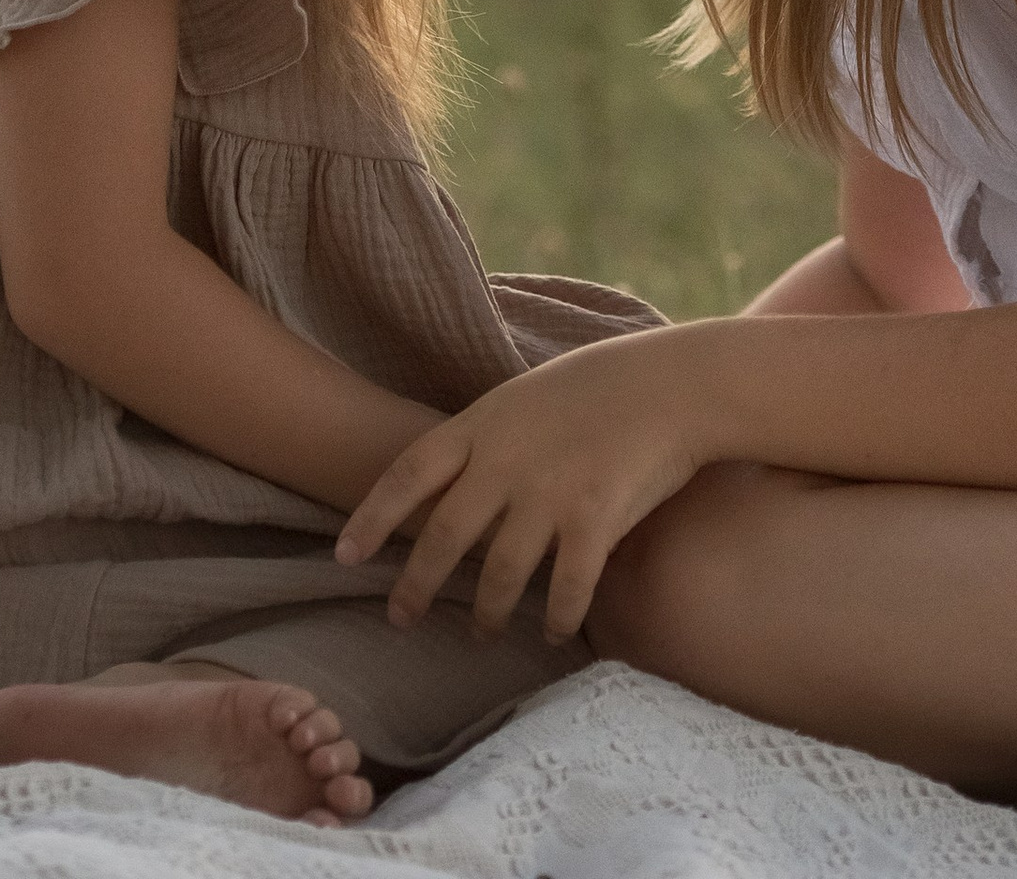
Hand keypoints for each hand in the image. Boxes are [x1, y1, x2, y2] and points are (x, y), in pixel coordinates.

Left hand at [335, 328, 712, 641]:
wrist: (672, 383)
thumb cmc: (602, 383)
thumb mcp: (527, 394)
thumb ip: (490, 435)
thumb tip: (459, 479)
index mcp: (484, 422)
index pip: (408, 473)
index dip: (371, 517)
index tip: (343, 554)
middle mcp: (505, 461)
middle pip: (443, 536)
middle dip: (416, 585)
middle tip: (399, 618)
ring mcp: (549, 492)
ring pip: (499, 575)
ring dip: (488, 613)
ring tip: (483, 633)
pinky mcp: (594, 520)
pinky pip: (565, 590)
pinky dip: (557, 619)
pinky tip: (555, 633)